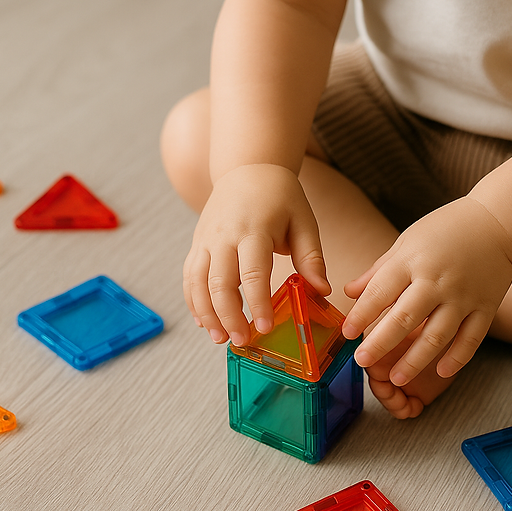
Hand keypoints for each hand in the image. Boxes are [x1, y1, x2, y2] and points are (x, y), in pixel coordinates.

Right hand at [183, 163, 330, 345]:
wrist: (247, 169)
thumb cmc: (280, 197)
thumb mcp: (303, 221)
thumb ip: (311, 257)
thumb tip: (322, 290)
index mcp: (254, 229)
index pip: (253, 272)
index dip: (257, 303)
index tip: (264, 327)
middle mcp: (224, 236)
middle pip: (220, 283)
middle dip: (229, 316)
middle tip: (242, 340)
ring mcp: (206, 240)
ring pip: (198, 283)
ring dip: (207, 314)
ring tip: (220, 338)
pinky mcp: (197, 245)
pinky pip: (189, 277)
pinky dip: (193, 302)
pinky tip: (204, 322)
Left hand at [342, 197, 511, 384]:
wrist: (498, 222)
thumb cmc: (446, 230)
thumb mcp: (406, 242)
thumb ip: (379, 271)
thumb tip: (349, 292)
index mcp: (412, 261)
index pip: (380, 292)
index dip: (361, 315)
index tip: (347, 333)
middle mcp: (437, 281)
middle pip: (404, 319)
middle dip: (381, 344)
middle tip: (362, 362)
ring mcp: (463, 296)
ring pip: (437, 336)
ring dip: (415, 360)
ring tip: (396, 379)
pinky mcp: (486, 307)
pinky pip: (471, 338)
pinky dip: (457, 358)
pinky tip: (440, 372)